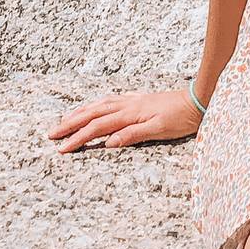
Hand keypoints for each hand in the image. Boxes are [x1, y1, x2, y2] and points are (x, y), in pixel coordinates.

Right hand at [45, 87, 203, 153]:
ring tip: (64, 121)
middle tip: (51, 134)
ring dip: (79, 113)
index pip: (97, 128)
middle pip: (91, 115)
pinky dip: (95, 105)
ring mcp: (130, 101)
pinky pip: (108, 101)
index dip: (77, 138)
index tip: (62, 148)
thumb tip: (108, 142)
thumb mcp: (160, 130)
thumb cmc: (181, 118)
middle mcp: (126, 105)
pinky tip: (92, 107)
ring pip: (97, 105)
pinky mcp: (137, 100)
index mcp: (129, 114)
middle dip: (70, 125)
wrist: (198, 100)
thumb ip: (133, 135)